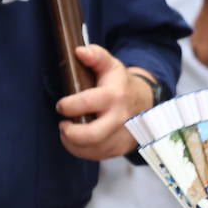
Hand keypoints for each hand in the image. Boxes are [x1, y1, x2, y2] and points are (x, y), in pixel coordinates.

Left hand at [55, 45, 147, 159]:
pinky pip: (96, 156)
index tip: (61, 106)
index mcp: (115, 96)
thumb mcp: (111, 66)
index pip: (87, 103)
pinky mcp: (120, 149)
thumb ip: (96, 56)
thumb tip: (80, 52)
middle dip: (70, 133)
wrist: (145, 104)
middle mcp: (120, 119)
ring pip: (92, 149)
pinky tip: (77, 140)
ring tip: (68, 131)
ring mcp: (122, 137)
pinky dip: (81, 150)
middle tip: (63, 125)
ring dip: (72, 142)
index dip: (68, 106)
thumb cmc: (121, 84)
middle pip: (91, 135)